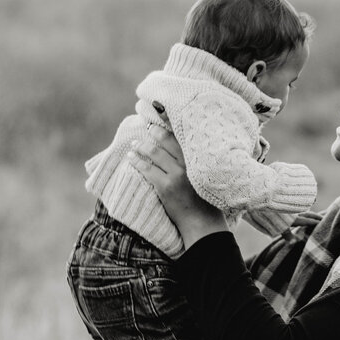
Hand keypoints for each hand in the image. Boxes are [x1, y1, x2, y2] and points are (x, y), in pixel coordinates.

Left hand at [128, 125, 225, 248]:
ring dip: (142, 146)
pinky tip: (130, 157)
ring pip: (155, 153)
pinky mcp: (166, 186)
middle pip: (168, 141)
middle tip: (147, 126)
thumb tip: (186, 154)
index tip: (162, 115)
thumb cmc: (208, 203)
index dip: (171, 125)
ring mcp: (177, 175)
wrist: (204, 224)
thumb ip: (200, 165)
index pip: (184, 137)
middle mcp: (190, 164)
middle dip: (155, 131)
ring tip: (135, 144)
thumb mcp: (209, 178)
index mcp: (201, 160)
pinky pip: (147, 169)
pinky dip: (137, 161)